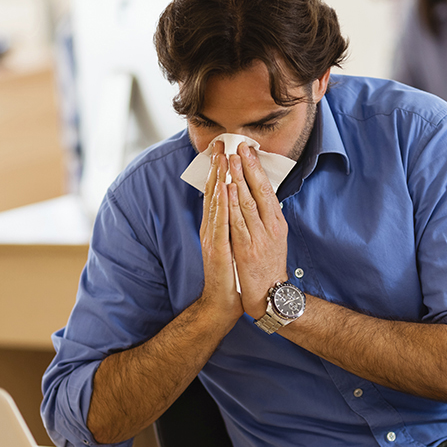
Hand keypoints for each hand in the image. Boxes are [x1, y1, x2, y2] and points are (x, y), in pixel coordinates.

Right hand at [199, 142, 242, 323]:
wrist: (222, 301)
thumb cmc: (229, 273)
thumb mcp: (231, 242)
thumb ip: (230, 223)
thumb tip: (235, 204)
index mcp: (216, 226)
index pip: (217, 193)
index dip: (220, 170)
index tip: (224, 148)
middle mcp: (211, 228)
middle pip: (213, 193)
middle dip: (218, 167)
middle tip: (221, 144)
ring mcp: (212, 238)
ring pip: (215, 204)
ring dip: (218, 180)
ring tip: (222, 159)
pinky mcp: (217, 250)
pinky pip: (219, 223)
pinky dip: (221, 206)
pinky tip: (223, 191)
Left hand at [226, 142, 288, 319]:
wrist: (268, 296)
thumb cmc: (268, 266)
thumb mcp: (273, 238)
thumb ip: (266, 218)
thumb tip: (260, 198)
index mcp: (276, 222)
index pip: (266, 190)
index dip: (256, 169)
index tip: (248, 150)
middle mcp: (270, 227)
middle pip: (258, 191)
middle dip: (247, 167)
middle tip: (239, 145)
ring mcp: (259, 238)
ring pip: (247, 203)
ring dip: (238, 179)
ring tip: (231, 159)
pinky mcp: (247, 249)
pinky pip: (237, 222)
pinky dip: (232, 204)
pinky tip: (227, 189)